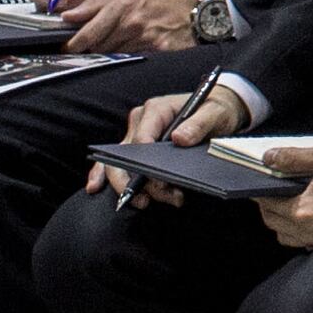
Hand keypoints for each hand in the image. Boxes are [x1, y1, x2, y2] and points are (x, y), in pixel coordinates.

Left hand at [60, 0, 198, 55]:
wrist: (194, 8)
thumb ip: (94, 3)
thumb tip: (66, 16)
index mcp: (121, 4)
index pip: (88, 32)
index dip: (74, 44)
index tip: (66, 49)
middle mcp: (131, 21)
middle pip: (99, 47)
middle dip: (91, 50)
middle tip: (88, 50)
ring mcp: (145, 37)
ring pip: (114, 55)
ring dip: (110, 54)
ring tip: (115, 47)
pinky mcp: (159, 50)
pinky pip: (133, 60)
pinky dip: (128, 58)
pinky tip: (131, 52)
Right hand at [100, 82, 241, 210]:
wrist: (216, 109)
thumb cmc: (215, 108)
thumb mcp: (216, 113)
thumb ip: (200, 124)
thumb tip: (179, 139)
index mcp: (157, 109)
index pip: (141, 139)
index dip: (145, 163)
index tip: (157, 182)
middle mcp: (141, 121)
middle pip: (125, 154)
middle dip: (132, 181)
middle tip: (146, 201)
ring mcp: (136, 134)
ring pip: (121, 162)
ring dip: (129, 186)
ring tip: (144, 203)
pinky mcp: (137, 146)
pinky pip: (116, 162)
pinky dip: (106, 176)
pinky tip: (96, 189)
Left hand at [257, 142, 312, 245]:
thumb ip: (295, 158)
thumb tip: (268, 158)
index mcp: (303, 210)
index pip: (265, 203)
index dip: (259, 188)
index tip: (260, 175)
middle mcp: (308, 230)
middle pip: (271, 221)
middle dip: (267, 204)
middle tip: (274, 183)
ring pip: (285, 234)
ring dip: (280, 218)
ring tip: (290, 197)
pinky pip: (302, 239)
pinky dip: (296, 228)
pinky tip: (308, 210)